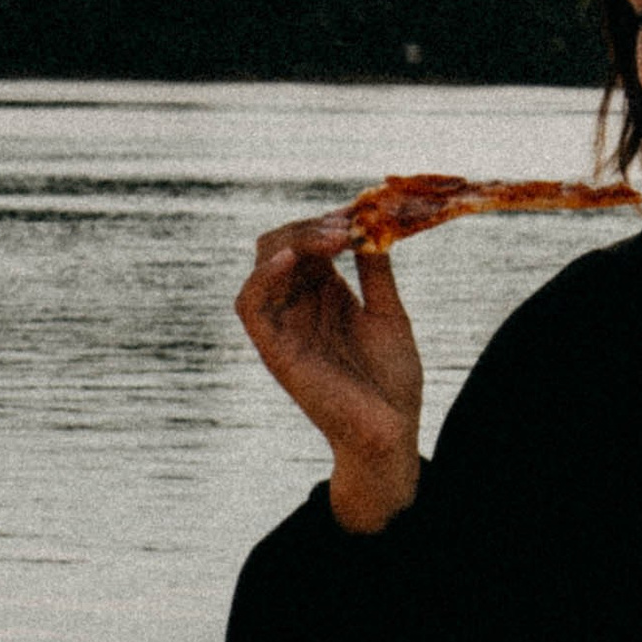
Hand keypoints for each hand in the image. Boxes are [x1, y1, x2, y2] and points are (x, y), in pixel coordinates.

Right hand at [235, 215, 424, 529]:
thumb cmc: (391, 381)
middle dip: (312, 227)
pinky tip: (294, 257)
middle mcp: (297, 306)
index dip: (328, 221)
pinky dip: (265, 276)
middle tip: (350, 224)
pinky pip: (250, 305)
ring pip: (265, 265)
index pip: (309, 242)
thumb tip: (372, 225)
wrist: (392, 432)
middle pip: (282, 246)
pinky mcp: (273, 349)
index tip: (361, 209)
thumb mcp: (388, 314)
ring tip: (333, 238)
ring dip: (294, 242)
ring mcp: (283, 327)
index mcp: (323, 295)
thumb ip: (375, 272)